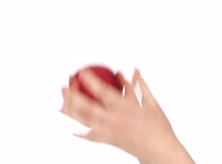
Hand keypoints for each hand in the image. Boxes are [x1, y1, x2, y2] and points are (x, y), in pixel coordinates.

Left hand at [60, 69, 179, 161]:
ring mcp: (110, 131)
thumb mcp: (151, 103)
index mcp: (126, 108)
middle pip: (88, 108)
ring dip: (71, 112)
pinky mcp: (109, 140)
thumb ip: (140, 86)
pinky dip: (80, 133)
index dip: (91, 82)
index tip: (82, 73)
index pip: (104, 92)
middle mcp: (115, 119)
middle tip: (64, 87)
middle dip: (74, 97)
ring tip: (61, 104)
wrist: (159, 150)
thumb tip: (133, 71)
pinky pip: (91, 136)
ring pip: (85, 122)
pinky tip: (71, 128)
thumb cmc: (158, 127)